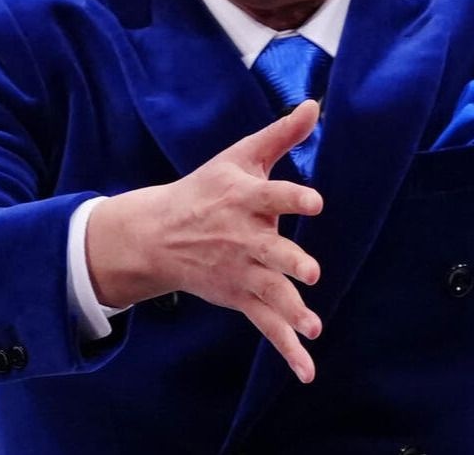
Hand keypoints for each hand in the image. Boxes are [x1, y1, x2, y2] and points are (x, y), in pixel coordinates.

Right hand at [86, 101, 324, 381]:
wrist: (157, 234)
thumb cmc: (208, 188)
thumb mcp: (241, 156)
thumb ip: (282, 134)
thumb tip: (315, 103)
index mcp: (244, 198)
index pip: (272, 195)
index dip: (293, 197)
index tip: (316, 201)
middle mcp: (243, 237)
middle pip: (270, 250)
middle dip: (289, 261)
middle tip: (310, 271)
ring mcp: (241, 271)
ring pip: (268, 293)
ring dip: (290, 311)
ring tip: (313, 326)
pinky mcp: (241, 297)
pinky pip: (266, 325)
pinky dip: (286, 349)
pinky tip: (307, 370)